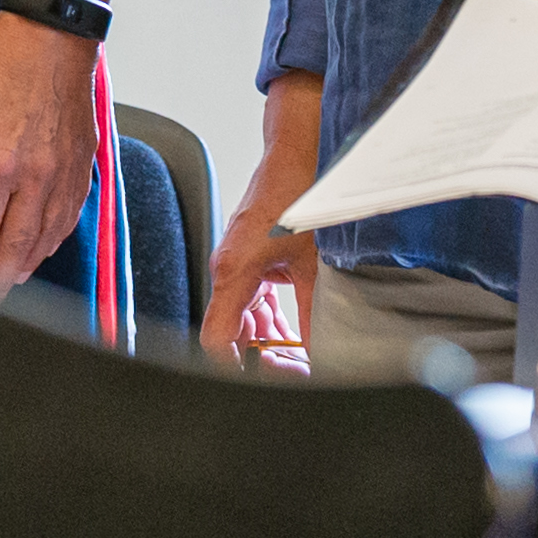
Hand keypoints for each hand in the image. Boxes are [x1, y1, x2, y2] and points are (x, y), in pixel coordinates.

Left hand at [0, 11, 100, 296]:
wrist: (51, 38)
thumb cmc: (3, 67)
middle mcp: (34, 175)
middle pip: (18, 242)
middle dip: (3, 275)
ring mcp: (63, 172)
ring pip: (49, 233)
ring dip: (32, 261)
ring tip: (18, 277)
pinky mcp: (83, 164)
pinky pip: (72, 213)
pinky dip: (58, 236)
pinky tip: (48, 245)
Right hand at [202, 153, 317, 364]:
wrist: (298, 153)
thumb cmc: (298, 193)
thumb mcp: (315, 263)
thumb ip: (313, 313)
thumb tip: (320, 352)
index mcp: (233, 271)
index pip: (216, 339)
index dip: (236, 369)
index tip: (263, 383)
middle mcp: (228, 270)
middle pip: (230, 334)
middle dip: (260, 360)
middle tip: (295, 373)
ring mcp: (237, 266)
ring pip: (242, 321)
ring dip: (268, 342)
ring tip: (300, 360)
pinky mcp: (249, 261)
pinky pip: (252, 303)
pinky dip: (271, 322)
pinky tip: (296, 334)